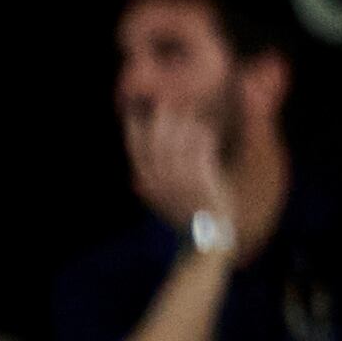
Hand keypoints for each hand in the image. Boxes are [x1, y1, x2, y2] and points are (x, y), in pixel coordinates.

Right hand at [125, 95, 232, 240]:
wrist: (206, 239)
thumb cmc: (186, 214)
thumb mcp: (162, 196)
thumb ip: (153, 176)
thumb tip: (146, 156)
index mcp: (146, 184)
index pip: (135, 147)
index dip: (135, 126)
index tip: (137, 108)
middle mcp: (159, 182)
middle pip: (157, 141)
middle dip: (161, 119)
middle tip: (167, 101)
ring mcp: (181, 183)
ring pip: (179, 144)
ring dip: (184, 124)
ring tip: (190, 111)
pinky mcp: (202, 182)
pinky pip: (200, 153)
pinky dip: (202, 138)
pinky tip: (207, 130)